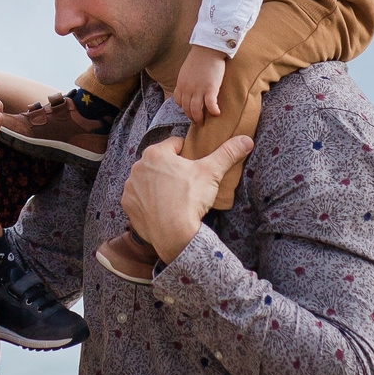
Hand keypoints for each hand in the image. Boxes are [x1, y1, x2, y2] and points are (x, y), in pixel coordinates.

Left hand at [120, 133, 251, 264]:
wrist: (174, 234)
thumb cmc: (190, 199)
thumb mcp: (212, 172)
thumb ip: (227, 153)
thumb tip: (246, 140)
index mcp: (155, 153)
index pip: (175, 144)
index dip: (187, 153)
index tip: (194, 166)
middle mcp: (138, 167)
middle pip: (160, 162)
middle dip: (172, 169)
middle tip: (186, 183)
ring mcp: (130, 187)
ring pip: (148, 179)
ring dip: (158, 184)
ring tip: (174, 197)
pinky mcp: (127, 205)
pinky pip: (139, 198)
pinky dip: (148, 201)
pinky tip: (161, 208)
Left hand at [172, 48, 228, 123]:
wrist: (208, 49)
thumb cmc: (199, 57)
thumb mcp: (186, 70)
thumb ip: (186, 80)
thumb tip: (189, 86)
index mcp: (181, 84)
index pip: (179, 101)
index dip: (184, 108)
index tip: (190, 110)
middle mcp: (187, 89)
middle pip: (186, 108)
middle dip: (191, 116)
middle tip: (197, 121)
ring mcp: (198, 89)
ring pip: (196, 110)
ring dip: (199, 118)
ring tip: (203, 123)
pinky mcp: (210, 88)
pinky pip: (210, 104)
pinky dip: (213, 111)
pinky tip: (217, 113)